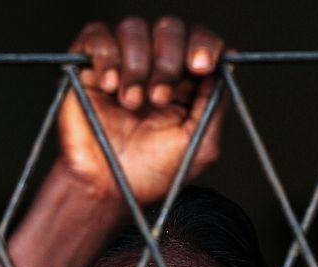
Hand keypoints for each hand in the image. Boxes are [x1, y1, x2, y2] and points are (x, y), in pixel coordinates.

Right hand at [58, 17, 225, 204]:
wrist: (106, 189)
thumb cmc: (152, 175)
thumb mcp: (200, 146)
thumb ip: (215, 104)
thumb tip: (227, 64)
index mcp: (186, 83)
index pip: (200, 42)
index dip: (204, 45)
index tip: (201, 66)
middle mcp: (156, 67)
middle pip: (170, 28)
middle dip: (169, 58)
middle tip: (160, 98)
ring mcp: (122, 64)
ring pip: (134, 27)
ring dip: (137, 65)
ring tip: (132, 104)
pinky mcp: (90, 65)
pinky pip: (98, 34)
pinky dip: (107, 56)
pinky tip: (111, 87)